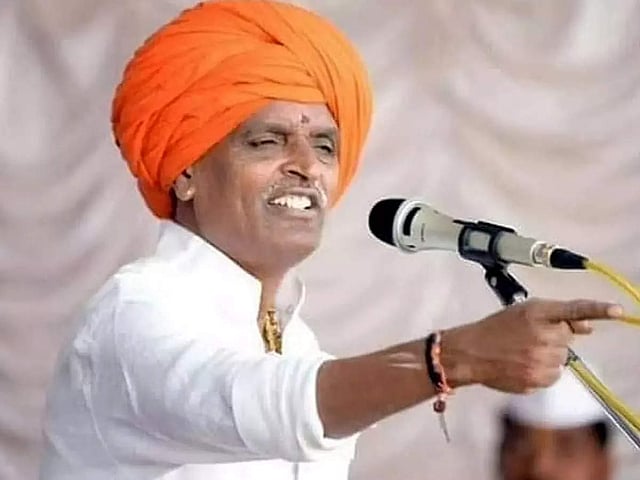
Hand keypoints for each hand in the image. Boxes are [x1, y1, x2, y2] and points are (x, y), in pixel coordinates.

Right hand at [440, 298, 622, 392]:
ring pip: (562, 359)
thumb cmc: (495, 329)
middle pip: (567, 337)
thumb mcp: (523, 312)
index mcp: (536, 313)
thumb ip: (557, 316)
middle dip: (554, 336)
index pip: (573, 309)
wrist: (470, 353)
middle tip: (529, 336)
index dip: (597, 309)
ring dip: (548, 355)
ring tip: (522, 351)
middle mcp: (540, 336)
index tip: (618, 311)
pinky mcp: (536, 380)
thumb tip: (589, 328)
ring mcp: (539, 360)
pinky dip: (542, 371)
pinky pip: (553, 376)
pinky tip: (522, 364)